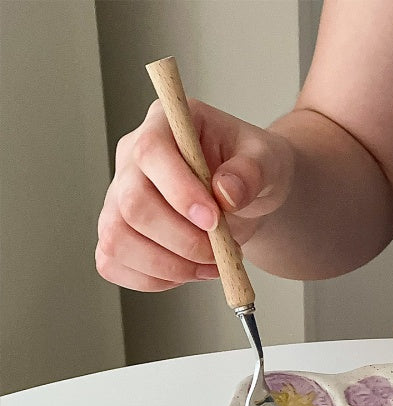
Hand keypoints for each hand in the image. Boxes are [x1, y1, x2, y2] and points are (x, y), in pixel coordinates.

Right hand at [96, 99, 292, 290]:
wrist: (244, 198)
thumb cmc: (250, 171)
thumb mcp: (266, 160)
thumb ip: (251, 171)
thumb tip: (227, 192)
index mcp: (165, 126)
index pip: (151, 152)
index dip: (179, 191)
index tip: (213, 220)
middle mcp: (132, 160)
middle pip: (132, 205)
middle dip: (182, 240)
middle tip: (222, 251)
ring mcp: (118, 198)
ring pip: (117, 239)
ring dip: (170, 266)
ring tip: (212, 265)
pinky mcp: (118, 233)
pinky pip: (113, 264)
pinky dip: (152, 280)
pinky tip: (187, 273)